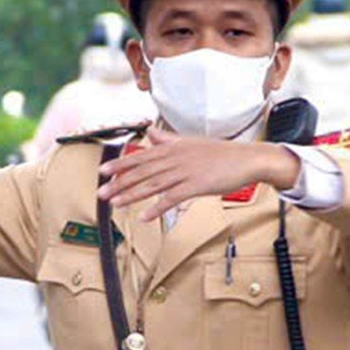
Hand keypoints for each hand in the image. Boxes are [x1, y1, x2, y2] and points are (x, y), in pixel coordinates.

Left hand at [98, 127, 300, 220]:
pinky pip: (173, 198)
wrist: (247, 159)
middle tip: (102, 192)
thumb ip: (168, 139)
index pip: (141, 156)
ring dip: (133, 195)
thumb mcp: (191, 142)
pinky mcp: (197, 186)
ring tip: (116, 203)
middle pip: (142, 171)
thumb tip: (151, 133)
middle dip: (120, 182)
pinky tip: (146, 216)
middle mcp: (176, 158)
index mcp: (173, 147)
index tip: (103, 171)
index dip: (120, 164)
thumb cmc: (221, 153)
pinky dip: (158, 208)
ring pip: (153, 184)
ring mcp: (186, 171)